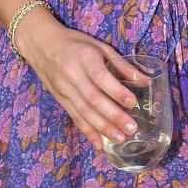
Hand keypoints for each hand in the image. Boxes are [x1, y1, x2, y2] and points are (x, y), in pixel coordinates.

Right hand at [16, 5, 138, 152]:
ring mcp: (64, 89)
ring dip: (102, 128)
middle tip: (131, 128)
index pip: (101, 78)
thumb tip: (146, 81)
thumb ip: (122, 65)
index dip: (116, 91)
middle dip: (113, 116)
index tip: (133, 102)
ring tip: (120, 138)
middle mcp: (72, 75)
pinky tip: (99, 144)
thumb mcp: (100, 47)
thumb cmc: (76, 43)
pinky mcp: (60, 100)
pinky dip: (87, 131)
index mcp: (85, 57)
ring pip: (84, 112)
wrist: (41, 45)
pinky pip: (75, 117)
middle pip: (93, 99)